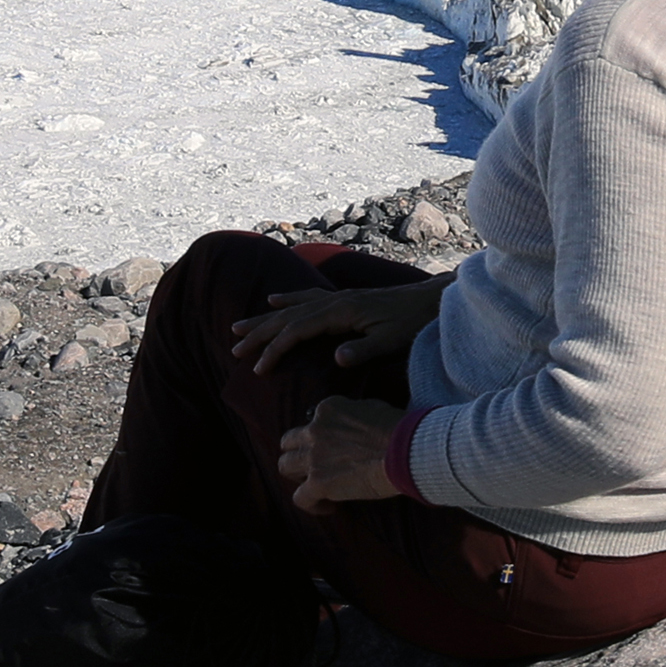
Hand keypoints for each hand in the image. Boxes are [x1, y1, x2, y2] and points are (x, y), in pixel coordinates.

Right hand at [234, 275, 447, 374]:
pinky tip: (274, 301)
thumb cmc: (413, 322)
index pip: (297, 331)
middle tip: (234, 346)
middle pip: (287, 317)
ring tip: (239, 326)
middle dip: (259, 332)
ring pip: (292, 307)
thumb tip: (336, 358)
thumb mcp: (391, 341)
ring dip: (265, 318)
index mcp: (341, 312)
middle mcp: (334, 301)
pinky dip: (287, 300)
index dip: (275, 349)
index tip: (258, 368)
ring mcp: (337, 298)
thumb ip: (364, 350)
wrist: (432, 299)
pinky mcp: (344, 300)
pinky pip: (306, 298)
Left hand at [279, 395, 404, 511]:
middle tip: (314, 465)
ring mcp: (314, 457)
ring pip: (285, 466)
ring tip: (314, 485)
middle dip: (299, 453)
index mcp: (328, 410)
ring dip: (298, 476)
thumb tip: (357, 421)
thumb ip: (355, 413)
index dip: (321, 437)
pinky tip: (328, 507)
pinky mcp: (319, 482)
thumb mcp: (373, 408)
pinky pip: (300, 498)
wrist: (406, 450)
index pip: (312, 421)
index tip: (335, 449)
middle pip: (290, 442)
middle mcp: (315, 430)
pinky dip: (311, 505)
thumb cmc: (399, 429)